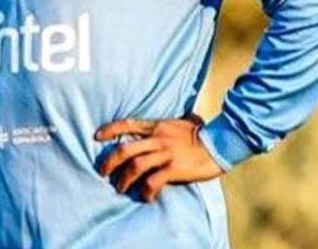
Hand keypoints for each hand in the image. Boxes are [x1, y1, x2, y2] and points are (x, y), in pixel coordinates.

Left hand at [95, 114, 223, 202]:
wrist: (221, 143)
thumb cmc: (201, 134)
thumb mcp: (181, 122)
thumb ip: (168, 124)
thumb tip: (168, 121)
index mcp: (157, 126)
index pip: (127, 124)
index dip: (110, 129)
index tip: (97, 136)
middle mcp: (158, 138)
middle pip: (125, 148)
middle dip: (110, 161)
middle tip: (102, 172)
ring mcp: (166, 153)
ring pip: (136, 166)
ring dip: (124, 179)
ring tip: (120, 188)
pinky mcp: (175, 168)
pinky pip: (154, 181)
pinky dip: (147, 190)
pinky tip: (146, 196)